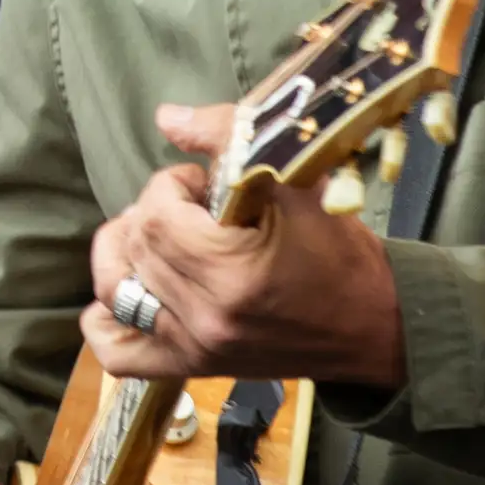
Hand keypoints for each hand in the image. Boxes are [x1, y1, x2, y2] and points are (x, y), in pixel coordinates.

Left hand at [82, 103, 409, 390]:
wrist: (377, 327)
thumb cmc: (340, 253)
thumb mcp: (298, 183)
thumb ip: (230, 136)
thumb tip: (166, 116)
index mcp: (232, 272)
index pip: (155, 215)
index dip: (170, 186)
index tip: (204, 185)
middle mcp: (206, 317)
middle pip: (135, 248)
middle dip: (153, 213)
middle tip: (191, 208)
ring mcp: (197, 347)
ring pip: (117, 292)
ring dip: (123, 254)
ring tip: (155, 238)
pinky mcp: (195, 367)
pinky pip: (121, 354)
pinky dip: (107, 323)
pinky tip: (129, 290)